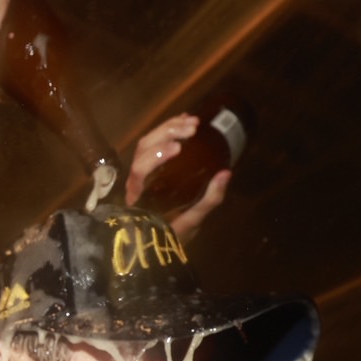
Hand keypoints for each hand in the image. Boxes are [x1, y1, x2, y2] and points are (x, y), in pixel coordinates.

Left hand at [125, 113, 230, 240]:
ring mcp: (141, 171)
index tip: (179, 147)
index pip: (139, 170)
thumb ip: (208, 199)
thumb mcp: (193, 221)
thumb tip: (225, 173)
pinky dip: (169, 129)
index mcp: (139, 196)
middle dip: (166, 134)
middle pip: (142, 149)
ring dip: (168, 128)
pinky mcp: (149, 165)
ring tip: (193, 122)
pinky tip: (185, 120)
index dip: (156, 155)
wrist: (162, 240)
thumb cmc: (173, 233)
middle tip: (192, 128)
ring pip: (147, 142)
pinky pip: (154, 143)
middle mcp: (135, 181)